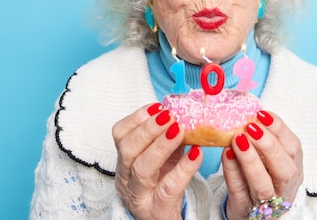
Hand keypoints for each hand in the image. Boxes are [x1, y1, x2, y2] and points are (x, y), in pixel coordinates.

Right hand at [112, 103, 202, 219]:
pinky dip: (183, 169)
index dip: (137, 118)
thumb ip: (169, 136)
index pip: (120, 134)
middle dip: (148, 129)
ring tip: (179, 130)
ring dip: (161, 145)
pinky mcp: (157, 209)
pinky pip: (169, 187)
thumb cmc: (162, 184)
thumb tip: (184, 111)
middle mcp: (126, 177)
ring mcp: (140, 194)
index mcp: (125, 160)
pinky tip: (196, 154)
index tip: (158, 106)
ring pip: (142, 168)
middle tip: (169, 116)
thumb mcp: (162, 157)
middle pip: (128, 150)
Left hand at [221, 110, 302, 219]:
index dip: (280, 129)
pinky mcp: (244, 209)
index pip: (294, 148)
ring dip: (250, 160)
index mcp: (294, 168)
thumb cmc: (263, 175)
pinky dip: (232, 172)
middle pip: (284, 170)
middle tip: (252, 127)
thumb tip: (248, 110)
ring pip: (262, 185)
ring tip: (237, 139)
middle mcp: (284, 187)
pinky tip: (226, 154)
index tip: (263, 114)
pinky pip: (239, 191)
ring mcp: (266, 202)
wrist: (253, 211)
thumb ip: (263, 137)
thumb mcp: (270, 156)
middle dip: (269, 146)